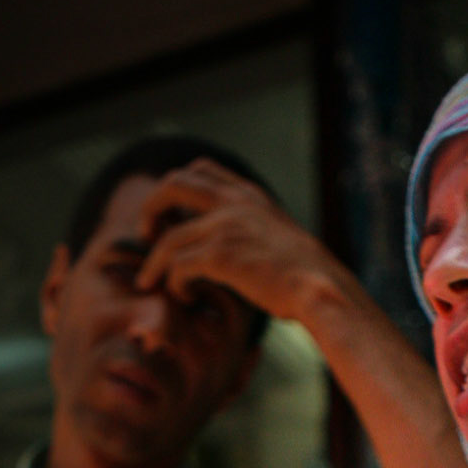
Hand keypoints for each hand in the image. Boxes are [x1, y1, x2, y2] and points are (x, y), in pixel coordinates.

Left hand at [135, 159, 341, 325]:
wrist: (323, 290)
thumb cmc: (310, 278)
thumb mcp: (283, 240)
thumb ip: (259, 233)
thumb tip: (251, 252)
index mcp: (250, 195)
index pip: (202, 170)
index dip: (178, 188)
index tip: (171, 215)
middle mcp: (234, 202)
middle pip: (173, 184)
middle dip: (151, 208)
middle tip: (145, 234)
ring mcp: (225, 226)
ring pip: (168, 235)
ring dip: (154, 261)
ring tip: (151, 282)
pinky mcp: (220, 255)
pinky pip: (178, 265)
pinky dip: (173, 283)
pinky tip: (184, 297)